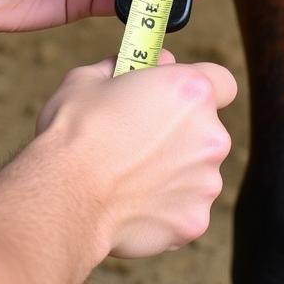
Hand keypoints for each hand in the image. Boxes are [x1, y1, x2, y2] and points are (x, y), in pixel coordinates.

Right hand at [34, 54, 235, 258]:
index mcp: (190, 91)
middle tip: (139, 142)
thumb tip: (153, 63)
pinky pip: (184, 209)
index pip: (222, 82)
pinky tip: (131, 205)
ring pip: (197, 172)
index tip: (176, 97)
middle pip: (207, 131)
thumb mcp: (91, 78)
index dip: (198, 88)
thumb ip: (130, 65)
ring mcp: (207, 181)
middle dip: (180, 134)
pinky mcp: (195, 220)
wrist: (62, 196)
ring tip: (129, 177)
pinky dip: (165, 208)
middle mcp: (211, 135)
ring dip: (173, 172)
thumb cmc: (73, 132)